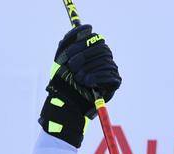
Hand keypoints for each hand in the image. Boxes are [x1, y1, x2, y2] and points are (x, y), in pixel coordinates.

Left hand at [39, 24, 121, 147]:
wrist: (64, 106)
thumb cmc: (61, 84)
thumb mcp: (60, 61)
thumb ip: (68, 42)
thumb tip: (82, 27)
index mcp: (92, 52)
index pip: (95, 38)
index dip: (81, 45)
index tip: (67, 56)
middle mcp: (102, 60)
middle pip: (102, 49)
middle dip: (84, 57)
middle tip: (72, 67)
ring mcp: (109, 71)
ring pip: (106, 61)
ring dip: (89, 69)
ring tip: (78, 78)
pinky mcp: (113, 83)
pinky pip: (111, 75)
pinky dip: (97, 77)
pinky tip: (87, 82)